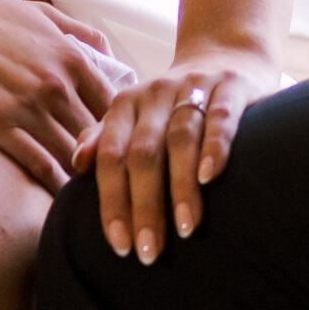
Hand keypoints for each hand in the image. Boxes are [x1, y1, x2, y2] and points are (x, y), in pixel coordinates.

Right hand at [0, 0, 124, 194]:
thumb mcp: (40, 14)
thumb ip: (78, 31)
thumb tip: (107, 50)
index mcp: (72, 58)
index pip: (114, 106)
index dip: (119, 130)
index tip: (114, 146)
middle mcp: (58, 85)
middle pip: (99, 135)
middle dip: (106, 159)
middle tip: (110, 182)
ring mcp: (30, 108)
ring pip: (73, 155)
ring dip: (83, 177)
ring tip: (90, 197)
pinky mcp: (0, 127)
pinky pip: (40, 165)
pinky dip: (54, 185)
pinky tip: (60, 200)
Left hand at [72, 43, 277, 263]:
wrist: (226, 57)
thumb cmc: (173, 105)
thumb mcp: (135, 117)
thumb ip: (106, 139)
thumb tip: (78, 164)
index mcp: (126, 103)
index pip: (112, 156)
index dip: (113, 202)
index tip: (120, 247)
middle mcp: (155, 93)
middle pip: (144, 152)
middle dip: (145, 206)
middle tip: (149, 252)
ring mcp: (194, 86)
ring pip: (181, 138)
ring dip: (180, 186)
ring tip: (184, 229)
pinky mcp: (230, 86)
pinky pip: (220, 117)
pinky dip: (215, 147)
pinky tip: (210, 177)